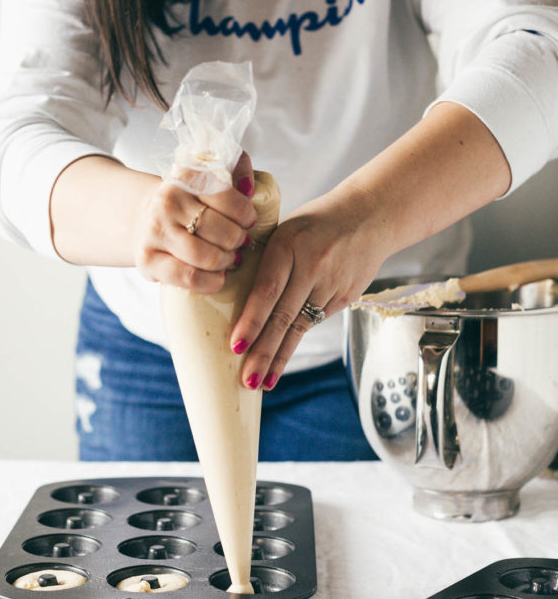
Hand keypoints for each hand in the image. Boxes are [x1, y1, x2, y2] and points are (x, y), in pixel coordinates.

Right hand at [135, 152, 256, 291]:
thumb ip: (237, 168)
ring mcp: (154, 231)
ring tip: (229, 259)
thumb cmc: (189, 202)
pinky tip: (218, 278)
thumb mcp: (209, 177)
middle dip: (238, 241)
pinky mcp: (147, 259)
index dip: (245, 214)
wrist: (146, 220)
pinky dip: (211, 282)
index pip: (226, 197)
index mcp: (184, 176)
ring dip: (226, 261)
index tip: (248, 221)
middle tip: (240, 243)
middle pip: (220, 230)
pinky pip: (188, 277)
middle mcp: (166, 201)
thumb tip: (249, 186)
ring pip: (206, 256)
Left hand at [229, 180, 390, 388]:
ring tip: (262, 383)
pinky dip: (295, 342)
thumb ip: (263, 258)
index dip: (251, 321)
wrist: (370, 215)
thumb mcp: (285, 228)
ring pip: (300, 327)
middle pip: (284, 317)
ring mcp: (332, 284)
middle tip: (247, 381)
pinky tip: (280, 363)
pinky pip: (315, 322)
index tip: (236, 346)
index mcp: (289, 245)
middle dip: (263, 352)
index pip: (266, 290)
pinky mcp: (346, 296)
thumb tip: (228, 292)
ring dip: (279, 357)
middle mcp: (312, 267)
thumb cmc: (315, 223)